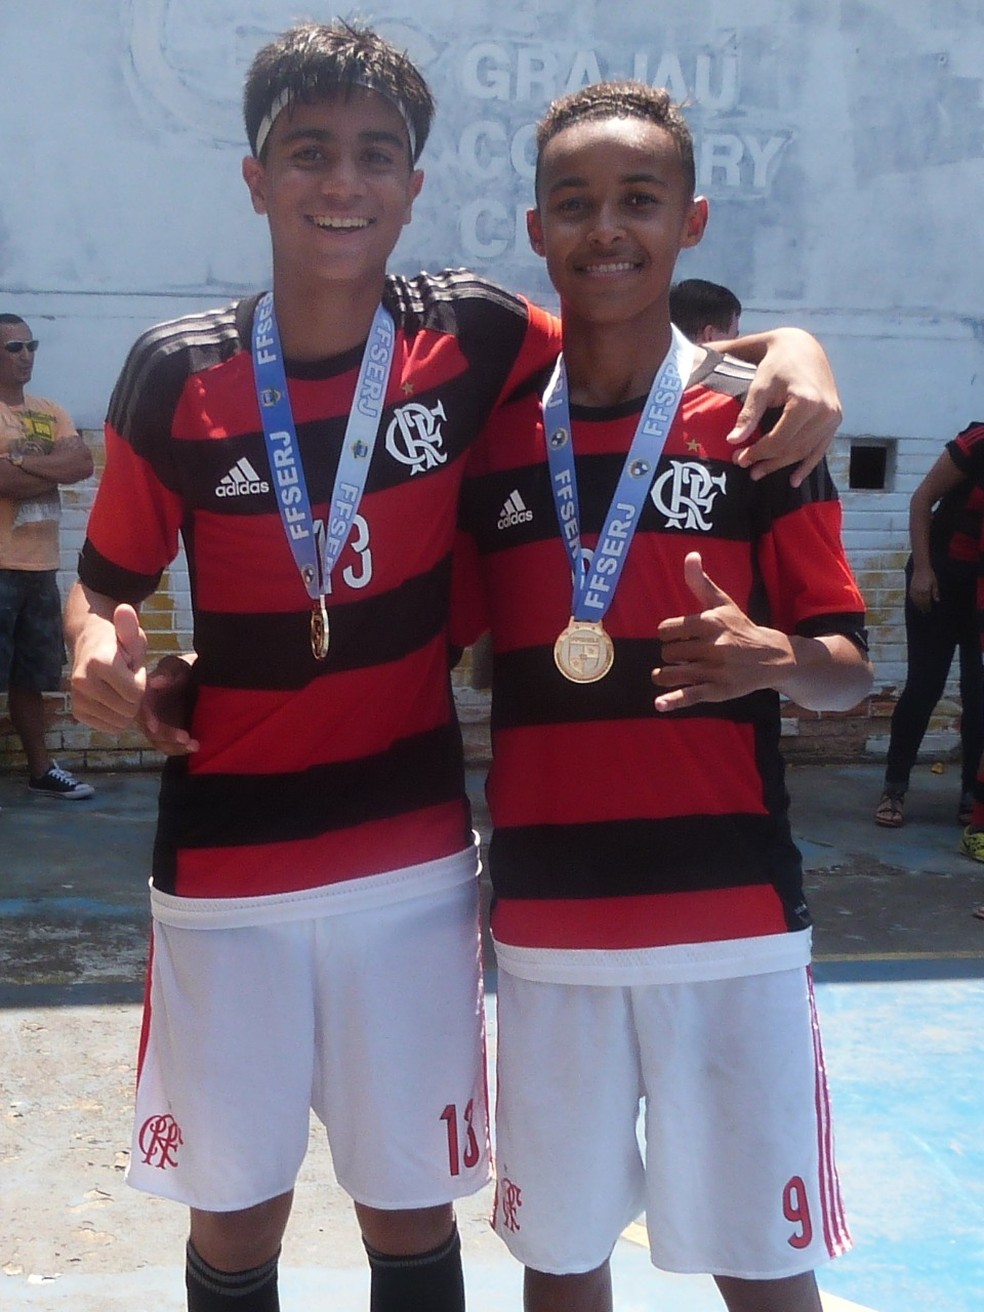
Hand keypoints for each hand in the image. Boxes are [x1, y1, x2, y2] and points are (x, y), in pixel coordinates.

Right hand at [70, 604, 147, 731]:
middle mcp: (82, 682)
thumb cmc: (117, 642)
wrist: (90, 646)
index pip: (136, 693)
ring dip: (127, 708)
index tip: (132, 667)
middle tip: (126, 678)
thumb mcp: (130, 634)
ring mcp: (77, 699)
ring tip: (119, 687)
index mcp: (99, 663)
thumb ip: (130, 626)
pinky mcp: (77, 713)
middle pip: (128, 710)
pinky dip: (116, 717)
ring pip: (120, 722)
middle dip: (135, 697)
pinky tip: (112, 698)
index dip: (140, 681)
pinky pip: (109, 727)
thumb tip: (124, 608)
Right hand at [137, 654, 198, 754]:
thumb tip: (155, 681)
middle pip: (150, 730)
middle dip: (166, 736)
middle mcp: (146, 713)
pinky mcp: (167, 735)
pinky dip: (180, 750)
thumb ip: (167, 672)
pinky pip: (169, 747)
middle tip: (185, 737)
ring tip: (195, 745)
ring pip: (159, 742)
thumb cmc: (183, 670)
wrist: (196, 679)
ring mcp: (157, 725)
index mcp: (143, 695)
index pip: (140, 709)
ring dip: (175, 747)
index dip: (146, 718)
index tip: (154, 727)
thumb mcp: (176, 666)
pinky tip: (195, 746)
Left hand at [652, 552, 791, 710]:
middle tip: (682, 655)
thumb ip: (701, 582)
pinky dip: (673, 700)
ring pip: (674, 673)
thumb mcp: (722, 603)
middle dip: (670, 654)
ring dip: (664, 675)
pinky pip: (691, 695)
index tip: (676, 636)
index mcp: (710, 622)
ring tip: (665, 674)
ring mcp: (716, 670)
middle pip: (669, 652)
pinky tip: (659, 704)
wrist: (773, 657)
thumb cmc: (740, 627)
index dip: (667, 634)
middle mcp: (714, 646)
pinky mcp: (719, 690)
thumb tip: (690, 555)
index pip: (667, 630)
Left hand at [726, 328, 841, 486]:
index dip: (757, 452)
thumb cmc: (777, 364)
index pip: (778, 440)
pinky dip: (807, 464)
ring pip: (805, 451)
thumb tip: (733, 441)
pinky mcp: (835, 419)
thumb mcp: (759, 385)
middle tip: (746, 468)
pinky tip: (795, 480)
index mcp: (806, 402)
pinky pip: (820, 448)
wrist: (803, 347)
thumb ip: (748, 414)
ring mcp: (833, 417)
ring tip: (760, 472)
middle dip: (768, 461)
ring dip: (782, 465)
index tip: (738, 457)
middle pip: (792, 448)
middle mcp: (824, 411)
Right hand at [908, 565, 938, 613]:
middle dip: (922, 608)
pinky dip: (913, 600)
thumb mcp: (935, 583)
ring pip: (915, 600)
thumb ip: (935, 592)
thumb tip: (937, 600)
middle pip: (920, 603)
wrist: (921, 567)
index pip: (926, 602)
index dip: (927, 607)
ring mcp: (914, 590)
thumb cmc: (930, 574)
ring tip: (920, 608)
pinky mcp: (910, 587)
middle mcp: (919, 592)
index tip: (928, 610)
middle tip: (924, 612)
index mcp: (925, 591)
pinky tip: (915, 602)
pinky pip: (911, 596)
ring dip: (917, 605)